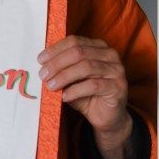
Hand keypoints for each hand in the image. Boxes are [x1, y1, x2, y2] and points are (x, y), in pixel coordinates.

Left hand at [38, 36, 131, 158]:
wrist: (107, 117)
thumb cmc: (87, 95)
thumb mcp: (71, 79)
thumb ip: (61, 69)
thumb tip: (42, 65)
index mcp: (98, 46)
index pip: (74, 41)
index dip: (55, 49)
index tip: (40, 60)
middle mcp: (109, 55)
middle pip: (79, 52)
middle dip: (57, 64)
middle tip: (43, 75)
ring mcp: (116, 70)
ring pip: (86, 67)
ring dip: (64, 76)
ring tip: (50, 86)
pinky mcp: (118, 87)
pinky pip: (93, 85)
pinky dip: (75, 90)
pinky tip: (64, 96)